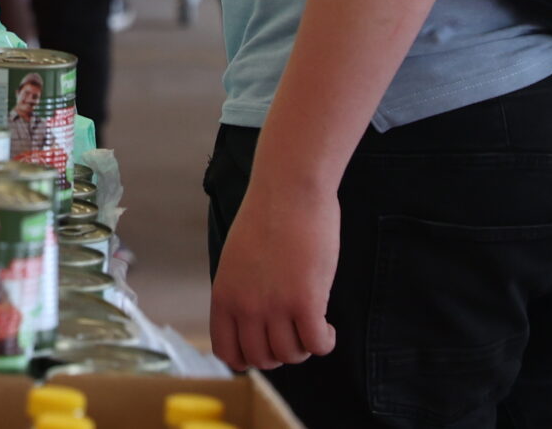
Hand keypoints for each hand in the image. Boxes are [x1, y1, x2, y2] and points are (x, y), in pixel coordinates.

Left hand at [210, 184, 338, 371]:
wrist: (288, 191)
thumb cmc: (267, 218)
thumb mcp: (238, 261)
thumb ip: (242, 293)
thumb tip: (255, 324)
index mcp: (224, 295)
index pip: (227, 351)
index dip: (248, 358)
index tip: (265, 348)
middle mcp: (246, 306)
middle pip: (262, 359)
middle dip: (281, 353)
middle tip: (294, 333)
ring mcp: (275, 306)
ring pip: (291, 355)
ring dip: (305, 347)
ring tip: (312, 325)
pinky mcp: (306, 302)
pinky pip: (317, 344)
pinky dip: (325, 342)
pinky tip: (327, 325)